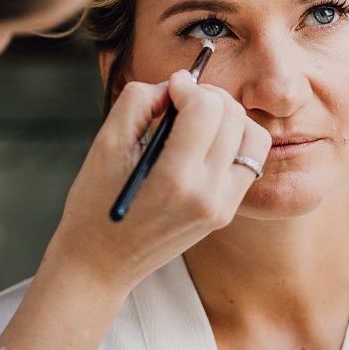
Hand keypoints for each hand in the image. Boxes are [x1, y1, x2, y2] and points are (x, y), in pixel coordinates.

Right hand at [0, 68, 270, 349]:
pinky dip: (234, 141)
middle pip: (233, 117)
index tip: (169, 88)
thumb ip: (139, 101)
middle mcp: (208, 195)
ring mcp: (222, 206)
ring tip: (198, 121)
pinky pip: (249, 160)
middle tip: (181, 100)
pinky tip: (205, 143)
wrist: (101, 264)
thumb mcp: (106, 145)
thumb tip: (173, 85)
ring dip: (229, 118)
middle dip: (208, 97)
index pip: (207, 109)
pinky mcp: (226, 212)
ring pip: (253, 136)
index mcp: (175, 179)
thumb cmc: (96, 204)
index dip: (187, 86)